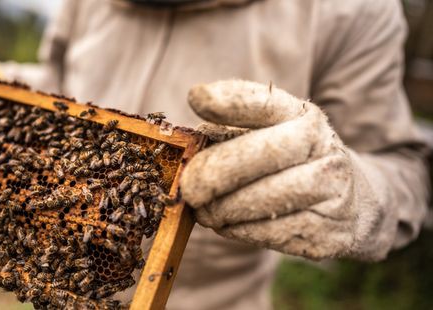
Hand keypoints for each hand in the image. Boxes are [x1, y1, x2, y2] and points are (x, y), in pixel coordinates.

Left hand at [180, 80, 384, 259]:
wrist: (355, 205)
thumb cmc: (293, 165)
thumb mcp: (272, 138)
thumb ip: (231, 133)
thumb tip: (188, 144)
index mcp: (304, 117)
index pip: (267, 102)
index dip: (231, 100)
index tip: (196, 98)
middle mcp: (325, 147)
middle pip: (266, 153)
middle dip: (218, 172)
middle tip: (188, 188)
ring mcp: (333, 191)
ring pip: (267, 199)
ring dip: (224, 208)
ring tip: (203, 211)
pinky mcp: (329, 232)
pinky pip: (273, 234)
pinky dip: (240, 230)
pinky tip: (227, 225)